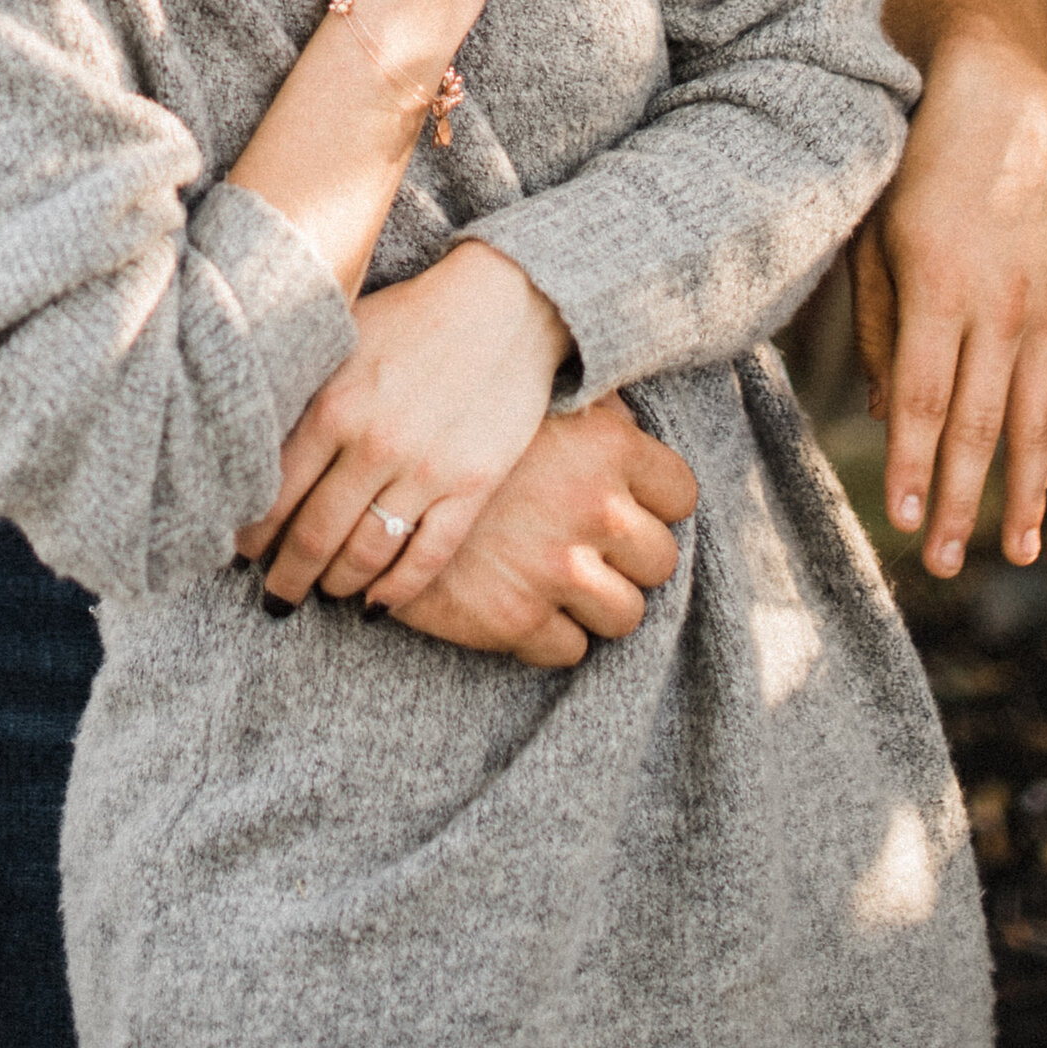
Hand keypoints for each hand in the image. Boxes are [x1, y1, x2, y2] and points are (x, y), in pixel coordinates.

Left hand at [241, 241, 570, 607]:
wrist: (504, 303)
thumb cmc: (413, 317)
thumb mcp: (344, 339)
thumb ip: (304, 392)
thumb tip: (256, 445)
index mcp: (333, 405)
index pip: (276, 492)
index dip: (254, 534)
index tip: (242, 555)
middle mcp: (374, 444)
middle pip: (314, 535)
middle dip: (287, 576)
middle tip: (275, 596)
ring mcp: (426, 470)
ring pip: (366, 553)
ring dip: (337, 584)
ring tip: (323, 592)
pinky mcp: (472, 486)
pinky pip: (427, 556)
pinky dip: (397, 589)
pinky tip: (376, 603)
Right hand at [387, 395, 699, 669]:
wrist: (365, 471)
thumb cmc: (458, 421)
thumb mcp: (533, 396)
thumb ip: (593, 411)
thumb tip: (630, 419)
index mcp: (607, 446)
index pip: (681, 494)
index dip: (657, 503)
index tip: (632, 507)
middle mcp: (592, 509)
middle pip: (660, 562)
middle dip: (630, 560)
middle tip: (593, 549)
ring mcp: (555, 570)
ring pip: (625, 616)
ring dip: (598, 604)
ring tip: (562, 581)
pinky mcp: (514, 620)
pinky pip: (569, 651)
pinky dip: (551, 635)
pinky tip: (523, 602)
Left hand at [851, 29, 1046, 578]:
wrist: (1006, 107)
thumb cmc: (916, 168)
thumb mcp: (875, 234)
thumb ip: (876, 323)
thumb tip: (879, 412)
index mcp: (939, 286)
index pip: (920, 398)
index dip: (910, 464)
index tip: (900, 520)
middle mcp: (999, 304)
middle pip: (978, 423)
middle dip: (960, 500)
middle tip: (943, 563)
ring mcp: (1046, 306)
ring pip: (1037, 417)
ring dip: (1025, 489)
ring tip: (1017, 550)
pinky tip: (1045, 476)